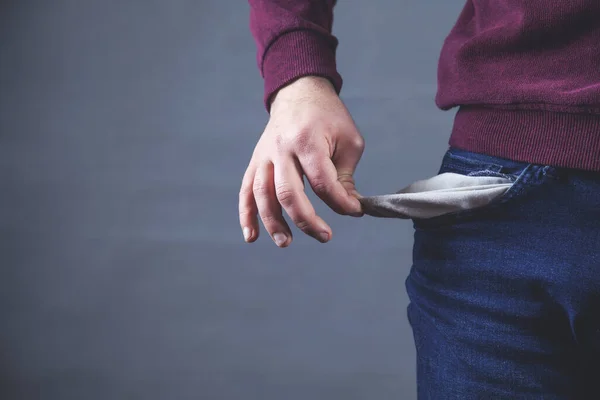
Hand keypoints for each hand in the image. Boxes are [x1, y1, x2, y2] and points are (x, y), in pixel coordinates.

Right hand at [239, 76, 364, 246]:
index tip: (355, 210)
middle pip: (288, 192)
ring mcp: (264, 156)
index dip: (340, 202)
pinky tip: (251, 236)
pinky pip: (246, 191)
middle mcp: (281, 149)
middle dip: (307, 219)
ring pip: (263, 195)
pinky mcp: (256, 162)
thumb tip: (347, 207)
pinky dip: (246, 215)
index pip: (322, 181)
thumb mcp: (348, 140)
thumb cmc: (328, 117)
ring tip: (286, 242)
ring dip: (273, 223)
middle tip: (325, 236)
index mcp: (307, 140)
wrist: (299, 92)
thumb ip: (345, 176)